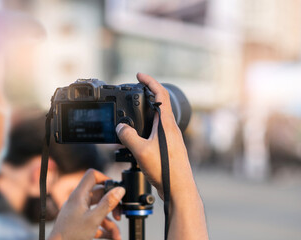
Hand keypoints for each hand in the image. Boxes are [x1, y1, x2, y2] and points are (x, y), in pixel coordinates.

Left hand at [49, 169, 124, 239]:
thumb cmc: (70, 236)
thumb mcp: (93, 219)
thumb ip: (108, 203)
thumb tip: (120, 189)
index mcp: (80, 195)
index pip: (92, 176)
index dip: (105, 178)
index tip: (115, 188)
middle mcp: (80, 202)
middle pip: (100, 195)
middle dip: (112, 206)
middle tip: (120, 214)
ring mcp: (80, 213)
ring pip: (100, 211)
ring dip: (111, 223)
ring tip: (116, 235)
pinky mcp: (81, 223)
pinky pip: (97, 222)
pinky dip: (105, 230)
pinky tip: (112, 237)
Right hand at [116, 73, 207, 239]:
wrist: (179, 189)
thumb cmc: (166, 170)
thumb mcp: (141, 151)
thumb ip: (128, 136)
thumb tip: (120, 127)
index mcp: (166, 124)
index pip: (160, 94)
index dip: (150, 81)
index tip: (139, 75)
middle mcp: (170, 128)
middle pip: (158, 104)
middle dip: (145, 96)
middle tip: (133, 93)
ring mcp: (170, 137)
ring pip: (156, 119)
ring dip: (144, 114)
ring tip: (130, 116)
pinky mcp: (167, 147)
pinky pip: (154, 132)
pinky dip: (144, 129)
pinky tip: (134, 139)